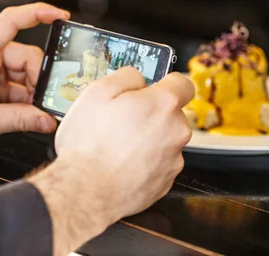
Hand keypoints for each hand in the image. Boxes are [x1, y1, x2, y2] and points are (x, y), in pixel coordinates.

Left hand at [0, 2, 68, 181]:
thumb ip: (20, 119)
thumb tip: (47, 119)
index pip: (11, 21)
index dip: (38, 13)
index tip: (60, 15)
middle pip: (26, 56)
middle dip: (39, 78)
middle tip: (44, 101)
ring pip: (26, 74)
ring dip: (33, 94)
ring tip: (33, 113)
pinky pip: (19, 88)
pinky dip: (26, 102)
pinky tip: (28, 116)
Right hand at [28, 67, 193, 255]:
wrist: (85, 192)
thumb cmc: (89, 145)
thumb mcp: (97, 92)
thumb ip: (126, 76)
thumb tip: (137, 77)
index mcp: (163, 104)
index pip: (183, 83)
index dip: (167, 83)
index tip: (153, 88)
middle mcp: (175, 131)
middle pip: (172, 114)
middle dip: (151, 114)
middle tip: (122, 120)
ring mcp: (173, 159)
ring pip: (165, 140)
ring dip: (148, 139)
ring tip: (118, 145)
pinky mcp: (165, 182)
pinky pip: (159, 164)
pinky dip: (145, 162)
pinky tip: (122, 163)